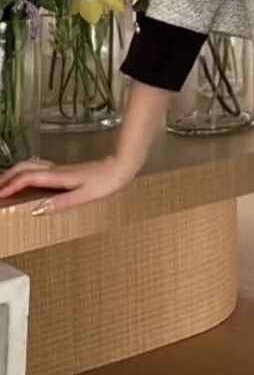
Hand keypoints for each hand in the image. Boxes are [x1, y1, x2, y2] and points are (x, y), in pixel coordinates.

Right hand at [0, 154, 135, 214]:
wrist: (121, 166)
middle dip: (7, 177)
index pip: (27, 179)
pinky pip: (39, 167)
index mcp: (58, 177)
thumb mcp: (84, 196)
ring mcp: (60, 168)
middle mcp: (56, 170)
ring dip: (15, 172)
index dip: (11, 185)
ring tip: (4, 182)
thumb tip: (37, 210)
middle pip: (24, 168)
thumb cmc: (106, 182)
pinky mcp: (65, 169)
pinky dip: (26, 171)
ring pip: (31, 165)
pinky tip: (27, 176)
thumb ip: (61, 203)